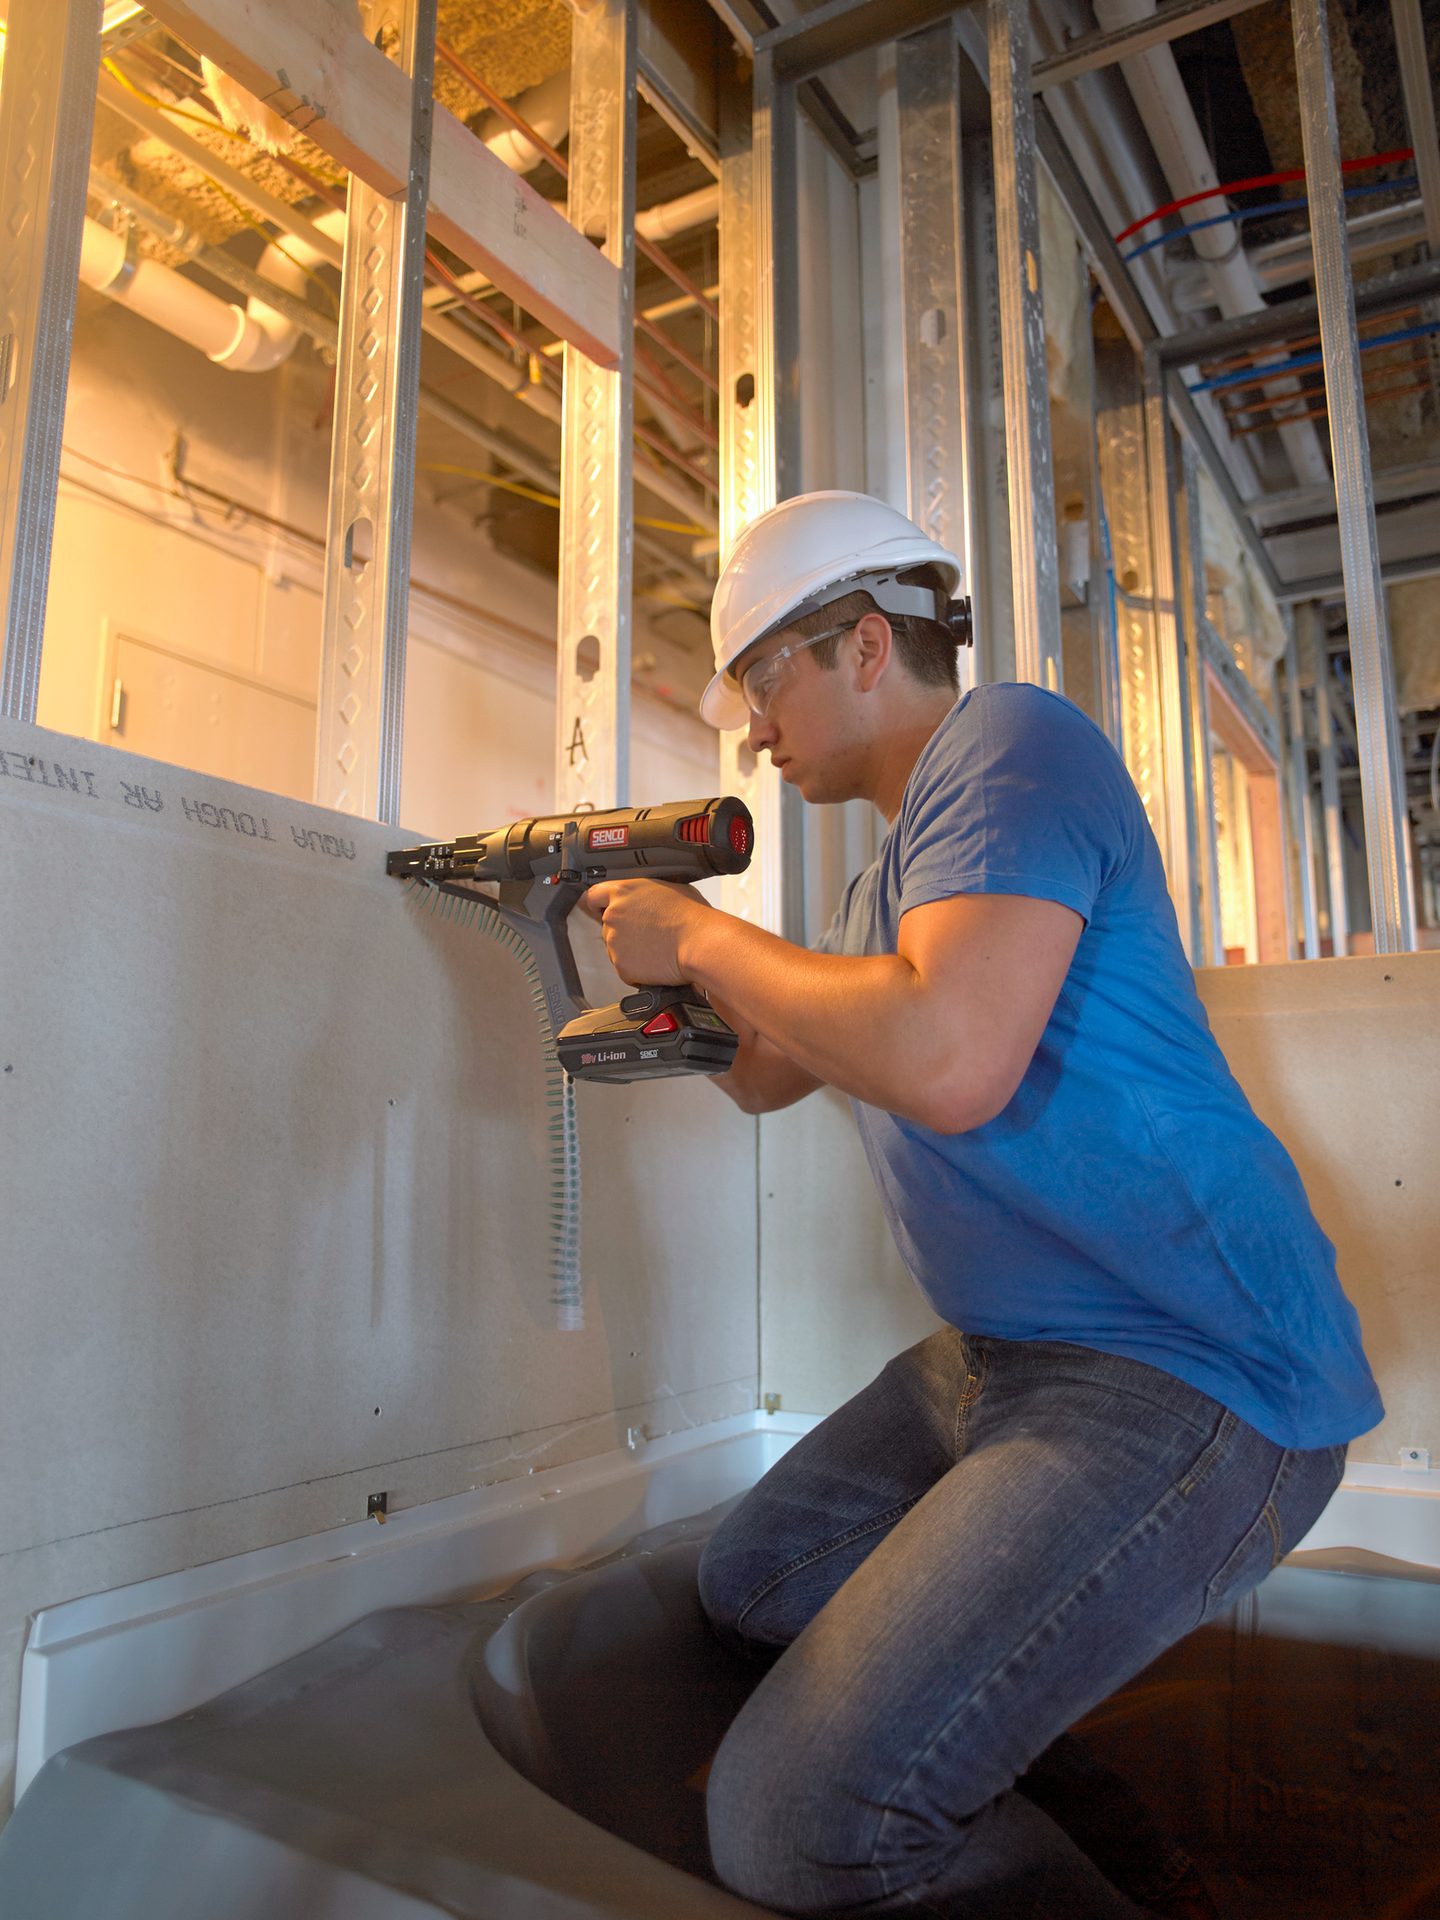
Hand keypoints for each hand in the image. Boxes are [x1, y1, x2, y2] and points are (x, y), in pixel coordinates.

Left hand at [578, 879, 708, 985]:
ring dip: (630, 949)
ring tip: (656, 947)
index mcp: (622, 892)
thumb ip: (645, 892)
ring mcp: (614, 943)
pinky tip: (656, 961)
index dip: (599, 904)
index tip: (601, 909)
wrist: (700, 943)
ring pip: (616, 948)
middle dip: (623, 930)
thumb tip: (645, 899)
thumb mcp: (668, 888)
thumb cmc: (692, 916)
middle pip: (607, 925)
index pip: (593, 896)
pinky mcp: (621, 966)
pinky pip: (625, 968)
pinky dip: (638, 969)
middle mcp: (613, 916)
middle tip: (646, 933)